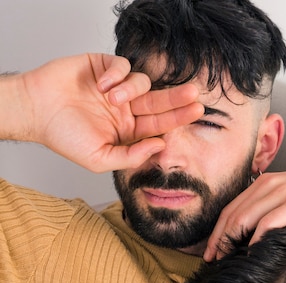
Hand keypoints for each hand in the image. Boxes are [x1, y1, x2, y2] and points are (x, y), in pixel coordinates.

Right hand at [15, 54, 203, 171]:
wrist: (35, 111)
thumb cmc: (65, 138)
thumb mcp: (100, 159)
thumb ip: (131, 157)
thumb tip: (159, 147)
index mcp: (130, 130)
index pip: (160, 124)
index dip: (179, 118)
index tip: (196, 112)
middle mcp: (128, 109)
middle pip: (160, 102)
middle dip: (177, 98)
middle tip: (194, 95)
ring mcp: (117, 88)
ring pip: (142, 83)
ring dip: (131, 90)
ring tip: (112, 100)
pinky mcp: (103, 67)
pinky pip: (122, 65)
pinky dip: (118, 74)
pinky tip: (104, 85)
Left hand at [204, 164, 285, 259]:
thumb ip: (277, 207)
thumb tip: (261, 233)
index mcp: (268, 181)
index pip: (233, 206)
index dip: (218, 229)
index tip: (212, 249)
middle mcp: (269, 184)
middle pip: (232, 213)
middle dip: (217, 238)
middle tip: (210, 259)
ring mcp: (281, 192)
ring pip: (243, 218)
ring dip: (229, 241)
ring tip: (223, 260)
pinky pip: (266, 223)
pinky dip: (253, 240)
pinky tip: (249, 255)